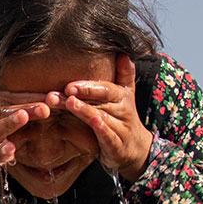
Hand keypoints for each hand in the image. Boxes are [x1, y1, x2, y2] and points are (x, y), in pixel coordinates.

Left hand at [61, 55, 153, 178]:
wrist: (137, 150)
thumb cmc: (123, 118)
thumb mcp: (126, 95)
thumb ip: (124, 75)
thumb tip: (123, 53)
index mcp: (121, 96)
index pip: (105, 88)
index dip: (88, 85)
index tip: (70, 84)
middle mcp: (122, 110)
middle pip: (100, 100)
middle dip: (83, 94)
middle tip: (65, 90)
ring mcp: (121, 127)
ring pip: (102, 117)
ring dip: (85, 111)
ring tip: (69, 103)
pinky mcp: (118, 145)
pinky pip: (109, 135)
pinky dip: (102, 129)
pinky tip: (92, 122)